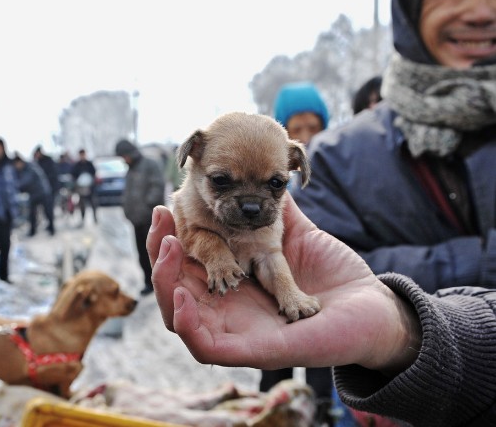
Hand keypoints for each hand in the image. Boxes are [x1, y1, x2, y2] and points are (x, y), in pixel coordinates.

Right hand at [147, 198, 420, 373]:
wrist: (371, 306)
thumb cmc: (335, 275)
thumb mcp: (296, 236)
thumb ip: (272, 211)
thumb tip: (257, 179)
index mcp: (233, 281)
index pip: (187, 265)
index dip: (169, 238)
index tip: (165, 206)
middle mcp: (228, 308)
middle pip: (174, 289)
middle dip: (160, 254)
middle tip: (161, 220)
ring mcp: (237, 331)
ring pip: (178, 317)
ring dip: (165, 282)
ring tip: (170, 247)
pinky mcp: (251, 351)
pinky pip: (204, 346)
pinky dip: (185, 323)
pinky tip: (181, 294)